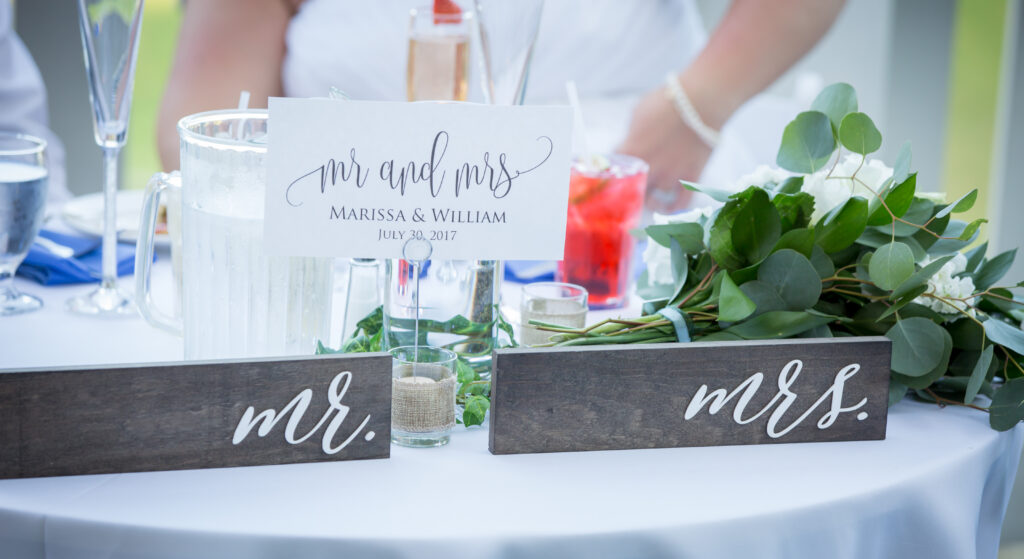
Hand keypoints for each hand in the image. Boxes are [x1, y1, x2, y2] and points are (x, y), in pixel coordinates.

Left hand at [618, 87, 711, 212]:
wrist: (702, 101)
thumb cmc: (667, 101)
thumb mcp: (638, 114)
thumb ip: (631, 135)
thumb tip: (631, 143)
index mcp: (629, 152)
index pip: (610, 171)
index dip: (609, 173)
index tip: (610, 174)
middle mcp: (647, 170)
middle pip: (630, 191)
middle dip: (627, 191)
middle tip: (628, 190)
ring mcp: (669, 176)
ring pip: (653, 200)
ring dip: (649, 198)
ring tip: (649, 195)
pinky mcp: (690, 178)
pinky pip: (680, 203)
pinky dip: (673, 207)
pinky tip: (668, 207)